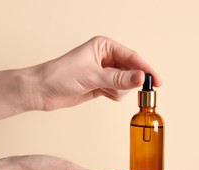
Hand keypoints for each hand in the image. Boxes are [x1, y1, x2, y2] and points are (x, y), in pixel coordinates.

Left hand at [22, 36, 161, 110]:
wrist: (42, 91)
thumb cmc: (60, 76)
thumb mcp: (92, 76)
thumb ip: (118, 78)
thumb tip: (141, 78)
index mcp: (104, 46)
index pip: (132, 57)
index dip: (146, 69)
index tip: (157, 82)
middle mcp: (105, 57)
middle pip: (131, 70)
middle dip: (130, 81)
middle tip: (127, 89)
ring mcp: (103, 72)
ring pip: (125, 83)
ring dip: (118, 89)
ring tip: (103, 90)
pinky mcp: (100, 84)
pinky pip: (117, 91)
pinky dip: (113, 94)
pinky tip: (101, 93)